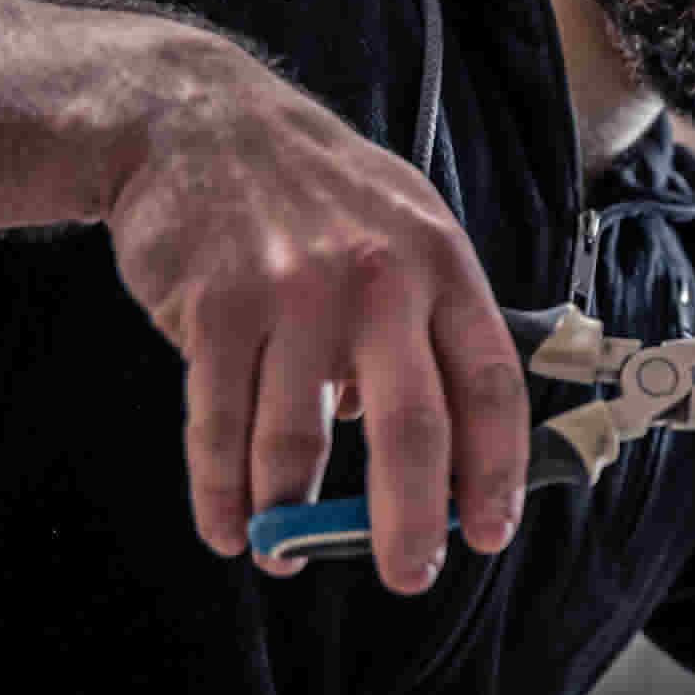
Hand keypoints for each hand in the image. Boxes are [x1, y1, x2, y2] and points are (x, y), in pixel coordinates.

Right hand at [105, 26, 527, 592]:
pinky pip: (221, 425)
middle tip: (410, 575)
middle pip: (412, 428)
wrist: (197, 118)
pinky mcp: (216, 307)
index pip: (491, 383)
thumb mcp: (405, 227)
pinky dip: (222, 491)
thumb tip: (435, 440)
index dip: (497, 468)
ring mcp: (296, 294)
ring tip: (289, 555)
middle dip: (411, 520)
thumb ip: (427, 324)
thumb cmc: (317, 189)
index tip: (491, 532)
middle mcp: (380, 282)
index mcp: (442, 264)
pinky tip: (231, 527)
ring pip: (301, 442)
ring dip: (295, 517)